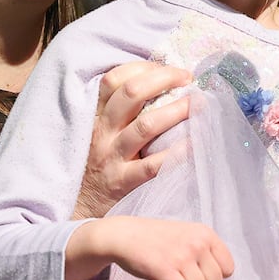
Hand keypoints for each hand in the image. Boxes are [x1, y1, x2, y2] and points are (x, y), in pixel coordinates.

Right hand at [72, 216, 233, 279]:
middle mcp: (197, 244)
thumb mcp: (189, 235)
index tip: (199, 276)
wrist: (125, 235)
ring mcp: (181, 257)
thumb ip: (206, 252)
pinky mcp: (164, 270)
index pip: (229, 269)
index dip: (215, 278)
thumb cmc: (158, 239)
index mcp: (206, 234)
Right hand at [73, 62, 191, 218]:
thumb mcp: (101, 136)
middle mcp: (103, 133)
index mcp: (97, 118)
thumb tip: (164, 88)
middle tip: (188, 79)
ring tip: (198, 105)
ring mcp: (113, 158)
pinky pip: (154, 165)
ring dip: (176, 111)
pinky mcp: (124, 182)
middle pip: (131, 94)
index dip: (142, 67)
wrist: (79, 212)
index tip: (169, 69)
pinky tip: (196, 144)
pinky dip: (178, 152)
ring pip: (146, 126)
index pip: (113, 80)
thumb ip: (122, 115)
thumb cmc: (99, 169)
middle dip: (163, 79)